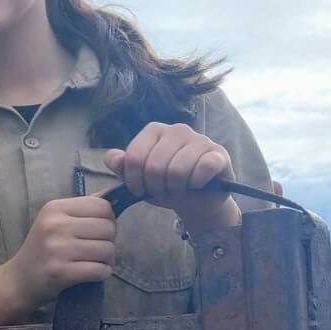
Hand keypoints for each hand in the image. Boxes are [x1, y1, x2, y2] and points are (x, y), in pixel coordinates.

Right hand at [4, 195, 117, 310]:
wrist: (20, 279)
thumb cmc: (43, 248)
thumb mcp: (55, 220)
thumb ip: (82, 209)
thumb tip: (114, 195)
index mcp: (55, 208)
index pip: (103, 206)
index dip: (109, 219)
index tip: (98, 231)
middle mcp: (55, 225)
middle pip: (108, 228)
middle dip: (109, 241)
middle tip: (97, 249)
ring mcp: (57, 249)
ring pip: (108, 250)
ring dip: (107, 259)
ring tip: (94, 262)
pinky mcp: (60, 272)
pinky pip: (100, 270)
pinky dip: (103, 273)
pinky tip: (92, 273)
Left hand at [104, 122, 239, 229]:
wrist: (198, 200)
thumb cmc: (166, 185)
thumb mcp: (139, 179)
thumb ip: (123, 167)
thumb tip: (112, 157)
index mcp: (154, 130)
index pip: (133, 157)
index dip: (134, 181)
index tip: (140, 190)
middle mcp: (177, 129)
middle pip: (154, 165)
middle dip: (156, 187)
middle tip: (163, 191)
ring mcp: (199, 139)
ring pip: (177, 169)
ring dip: (175, 189)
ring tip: (178, 190)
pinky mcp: (218, 153)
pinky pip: (202, 169)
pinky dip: (195, 184)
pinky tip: (197, 185)